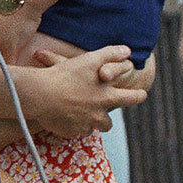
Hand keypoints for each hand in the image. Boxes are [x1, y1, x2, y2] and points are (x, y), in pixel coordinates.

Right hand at [21, 45, 146, 138]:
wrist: (40, 95)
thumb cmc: (65, 75)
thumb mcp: (89, 60)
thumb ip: (110, 54)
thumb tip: (128, 51)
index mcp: (107, 97)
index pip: (131, 98)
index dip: (138, 96)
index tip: (141, 94)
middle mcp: (98, 114)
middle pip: (108, 123)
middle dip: (106, 119)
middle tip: (102, 115)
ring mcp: (84, 125)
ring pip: (91, 128)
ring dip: (88, 123)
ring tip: (79, 116)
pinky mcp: (69, 131)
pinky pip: (74, 131)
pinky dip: (71, 126)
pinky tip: (63, 118)